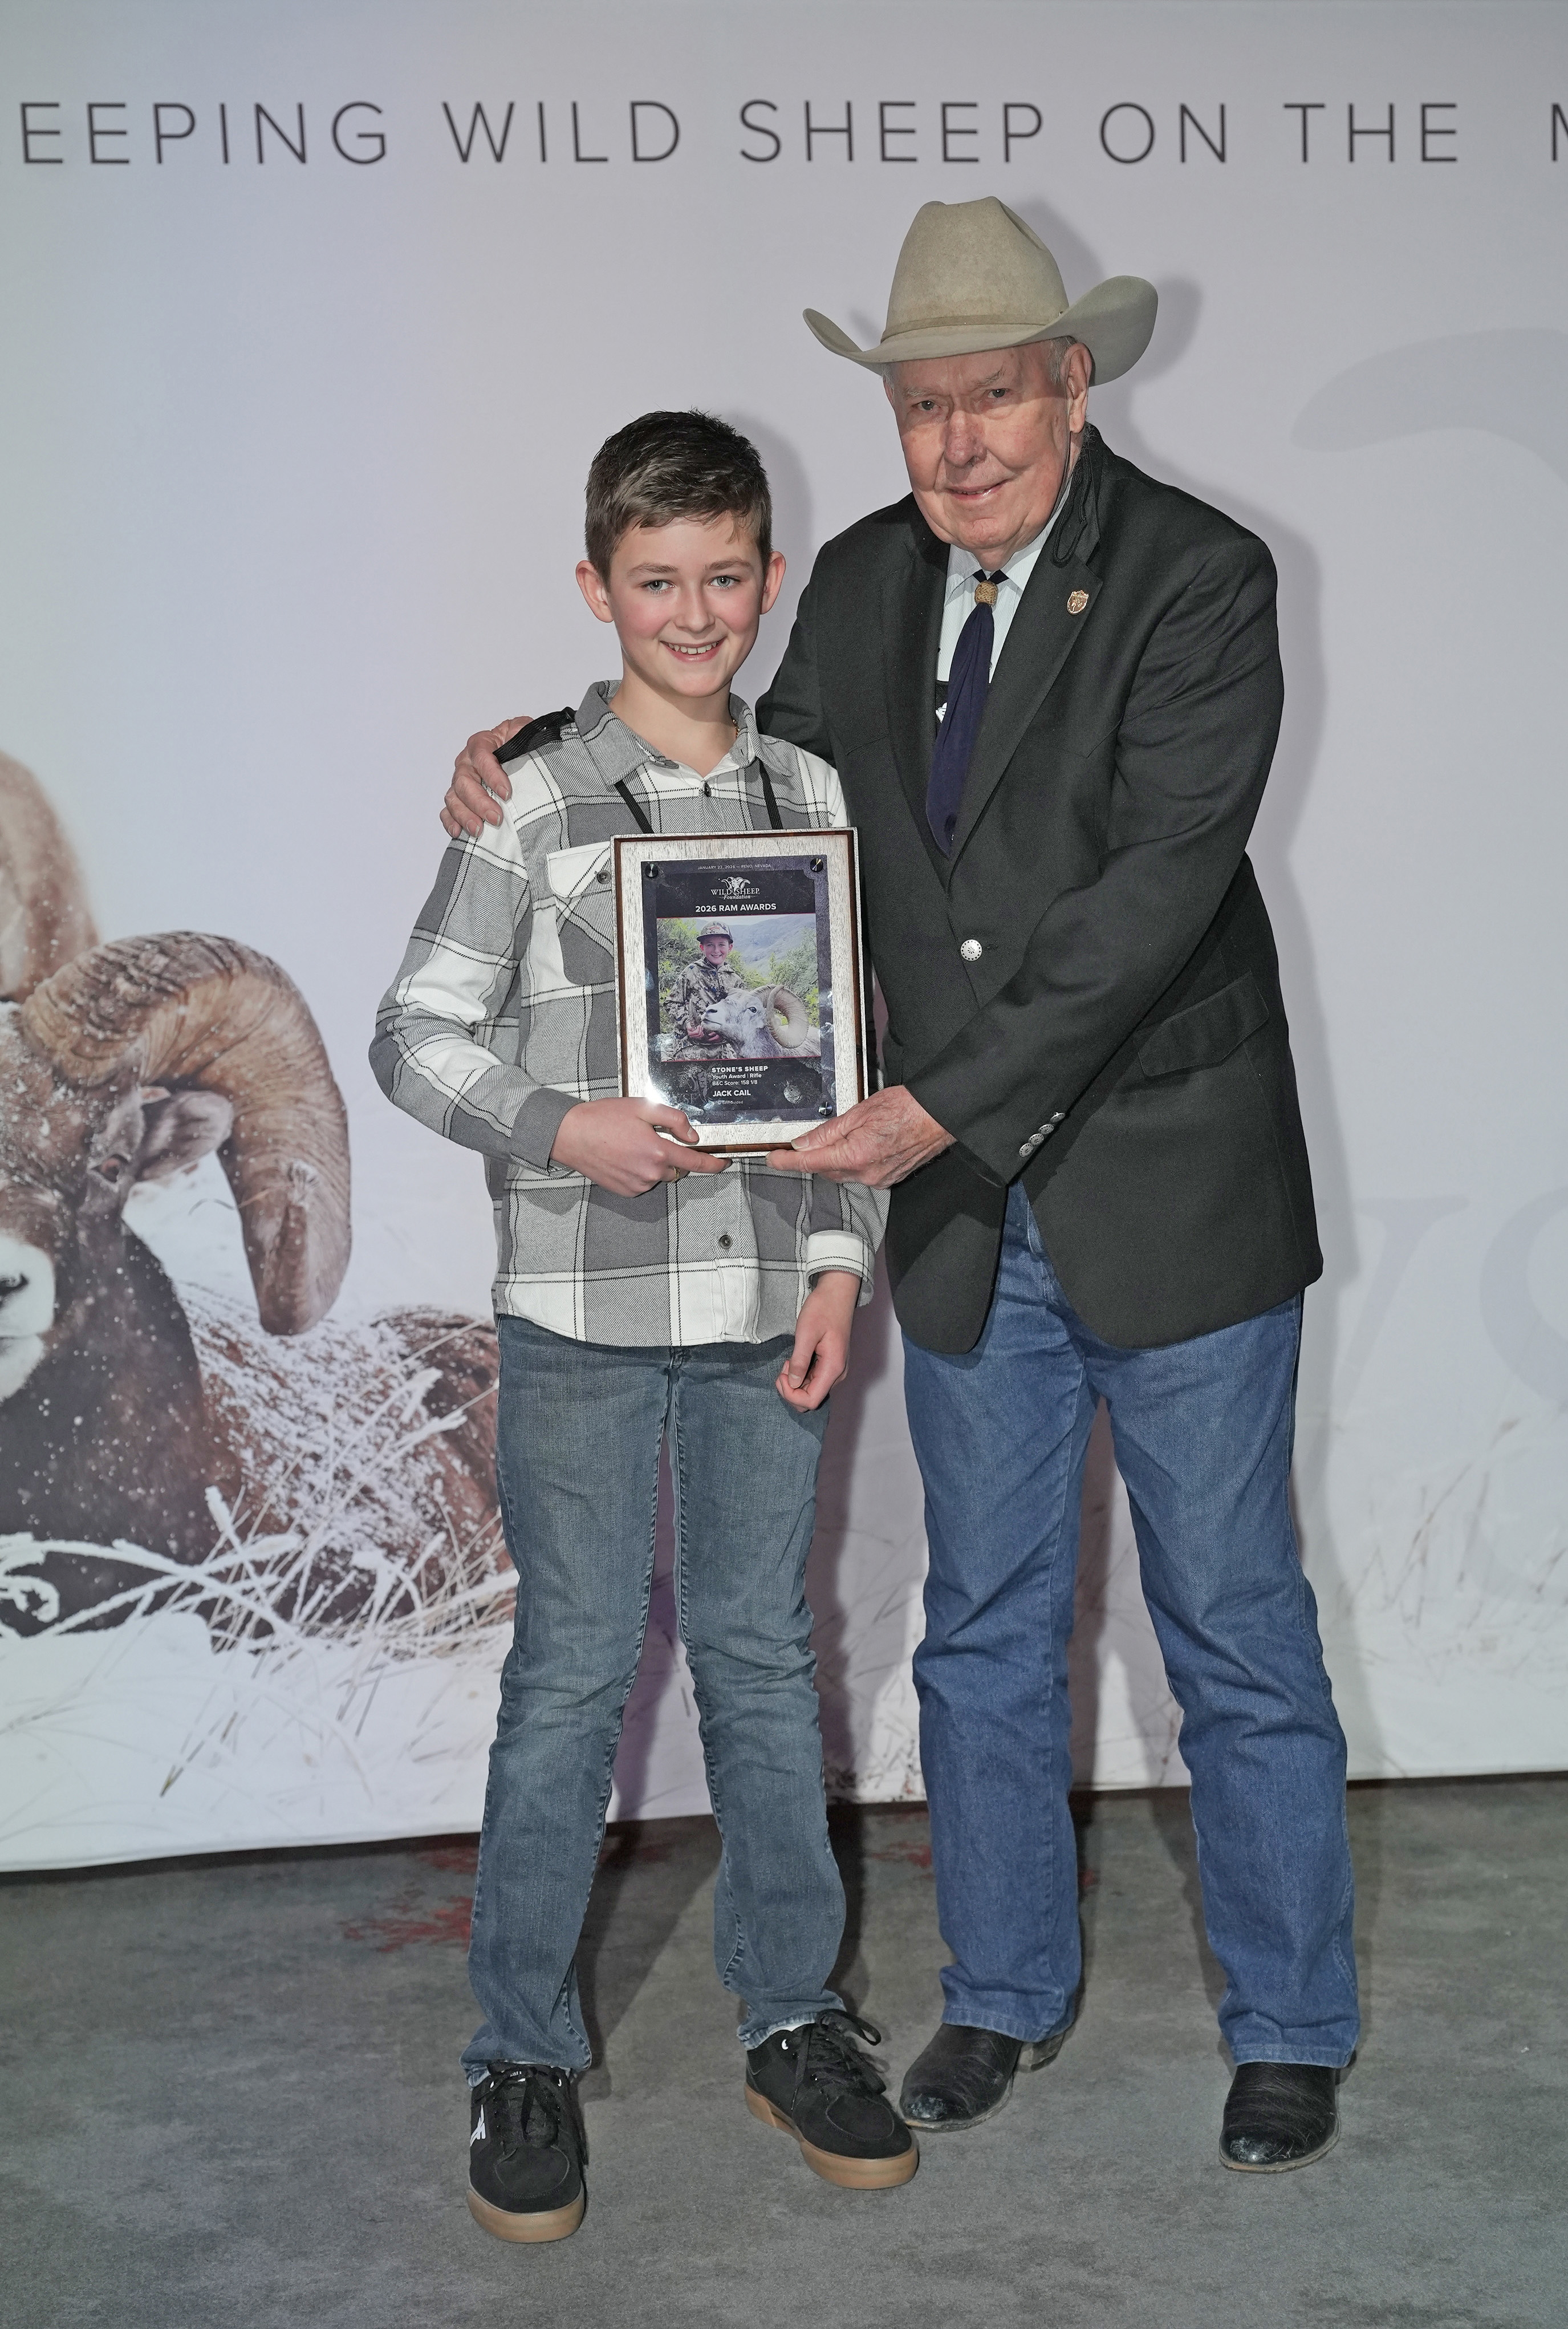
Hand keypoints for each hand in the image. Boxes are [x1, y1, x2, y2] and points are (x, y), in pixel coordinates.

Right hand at [441, 717, 528, 838]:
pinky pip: (448, 811)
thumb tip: (517, 735)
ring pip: (454, 798)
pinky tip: (458, 832)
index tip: (506, 793)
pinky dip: (450, 822)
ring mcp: (461, 781)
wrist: (517, 756)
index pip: (482, 757)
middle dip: (479, 802)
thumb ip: (521, 729)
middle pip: (464, 781)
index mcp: (481, 744)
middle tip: (496, 817)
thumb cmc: (518, 745)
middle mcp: (467, 762)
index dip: (492, 776)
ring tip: (478, 830)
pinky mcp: (459, 798)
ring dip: (464, 815)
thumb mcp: (524, 730)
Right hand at [550, 1097, 730, 1197]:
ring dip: (655, 1163)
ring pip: (659, 1176)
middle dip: (672, 1155)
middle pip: (677, 1168)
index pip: (696, 1162)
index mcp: (658, 1151)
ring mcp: (637, 1185)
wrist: (571, 1136)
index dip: (714, 1163)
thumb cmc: (603, 1118)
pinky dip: (640, 1171)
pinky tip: (624, 1156)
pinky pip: (643, 1182)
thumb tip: (693, 1135)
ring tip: (631, 1144)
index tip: (724, 1162)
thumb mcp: (643, 1107)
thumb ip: (674, 1119)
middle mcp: (650, 1173)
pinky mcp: (625, 1191)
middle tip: (651, 1137)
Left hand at [766, 1086, 953, 1189]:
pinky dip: (853, 1162)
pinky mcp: (888, 1179)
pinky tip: (861, 1145)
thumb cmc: (906, 1108)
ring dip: (835, 1159)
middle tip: (808, 1140)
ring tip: (846, 1135)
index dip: (787, 1162)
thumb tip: (803, 1143)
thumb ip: (828, 1132)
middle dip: (815, 1157)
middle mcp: (866, 1174)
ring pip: (843, 1173)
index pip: (810, 1163)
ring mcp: (878, 1179)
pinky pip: (860, 1174)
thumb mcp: (859, 1112)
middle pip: (825, 1170)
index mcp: (855, 1155)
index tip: (773, 1159)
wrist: (939, 1116)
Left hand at [776, 1270, 859, 1411]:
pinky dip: (800, 1376)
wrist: (837, 1293)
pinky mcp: (830, 1364)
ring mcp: (835, 1370)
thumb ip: (799, 1361)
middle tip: (783, 1367)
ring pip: (811, 1391)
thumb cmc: (823, 1308)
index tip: (782, 1374)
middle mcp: (837, 1373)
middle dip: (791, 1390)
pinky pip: (814, 1380)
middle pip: (811, 1399)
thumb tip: (793, 1383)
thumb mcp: (806, 1333)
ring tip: (789, 1360)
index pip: (811, 1401)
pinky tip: (795, 1360)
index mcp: (833, 1368)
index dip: (791, 1395)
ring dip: (795, 1383)